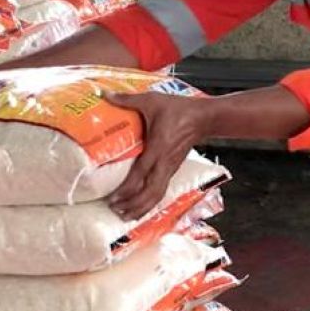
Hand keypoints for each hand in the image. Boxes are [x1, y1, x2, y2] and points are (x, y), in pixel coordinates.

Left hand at [105, 91, 213, 219]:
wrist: (204, 117)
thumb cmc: (179, 109)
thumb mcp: (152, 101)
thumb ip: (128, 99)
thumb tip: (105, 95)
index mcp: (158, 148)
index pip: (140, 175)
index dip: (126, 190)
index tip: (112, 199)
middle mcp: (164, 163)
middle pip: (150, 193)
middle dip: (133, 206)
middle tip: (115, 211)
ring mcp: (170, 168)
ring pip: (157, 195)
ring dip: (142, 208)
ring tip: (126, 215)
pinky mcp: (173, 168)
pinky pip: (161, 190)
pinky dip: (150, 201)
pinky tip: (140, 205)